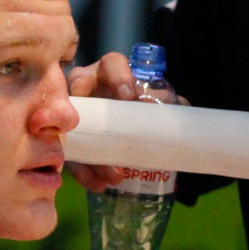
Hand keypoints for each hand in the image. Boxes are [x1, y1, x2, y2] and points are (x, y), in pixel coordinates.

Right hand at [63, 53, 177, 193]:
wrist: (129, 135)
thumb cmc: (142, 110)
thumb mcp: (156, 106)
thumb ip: (169, 105)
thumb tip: (180, 107)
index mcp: (112, 73)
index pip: (113, 64)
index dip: (119, 77)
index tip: (130, 96)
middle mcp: (88, 86)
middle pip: (78, 82)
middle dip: (87, 100)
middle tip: (107, 127)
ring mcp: (73, 111)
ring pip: (69, 123)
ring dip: (90, 151)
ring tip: (113, 174)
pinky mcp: (68, 139)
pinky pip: (71, 154)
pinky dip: (84, 172)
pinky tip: (99, 185)